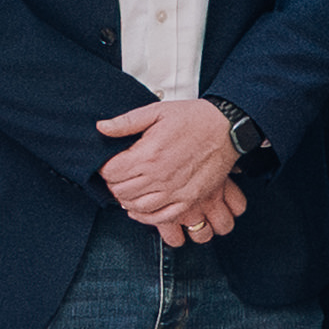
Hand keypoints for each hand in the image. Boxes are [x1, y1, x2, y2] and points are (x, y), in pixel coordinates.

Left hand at [98, 99, 242, 237]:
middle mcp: (159, 176)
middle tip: (118, 176)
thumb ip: (126, 122)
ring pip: (137, 207)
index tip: (109, 164)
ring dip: (127, 201)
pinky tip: (141, 208)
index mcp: (148, 154)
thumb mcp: (157, 111)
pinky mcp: (189, 200)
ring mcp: (175, 191)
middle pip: (121, 191)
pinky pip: (161, 217)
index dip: (105, 168)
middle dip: (114, 184)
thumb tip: (101, 127)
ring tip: (129, 190)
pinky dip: (146, 217)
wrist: (227, 128)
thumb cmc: (194, 118)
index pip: (111, 172)